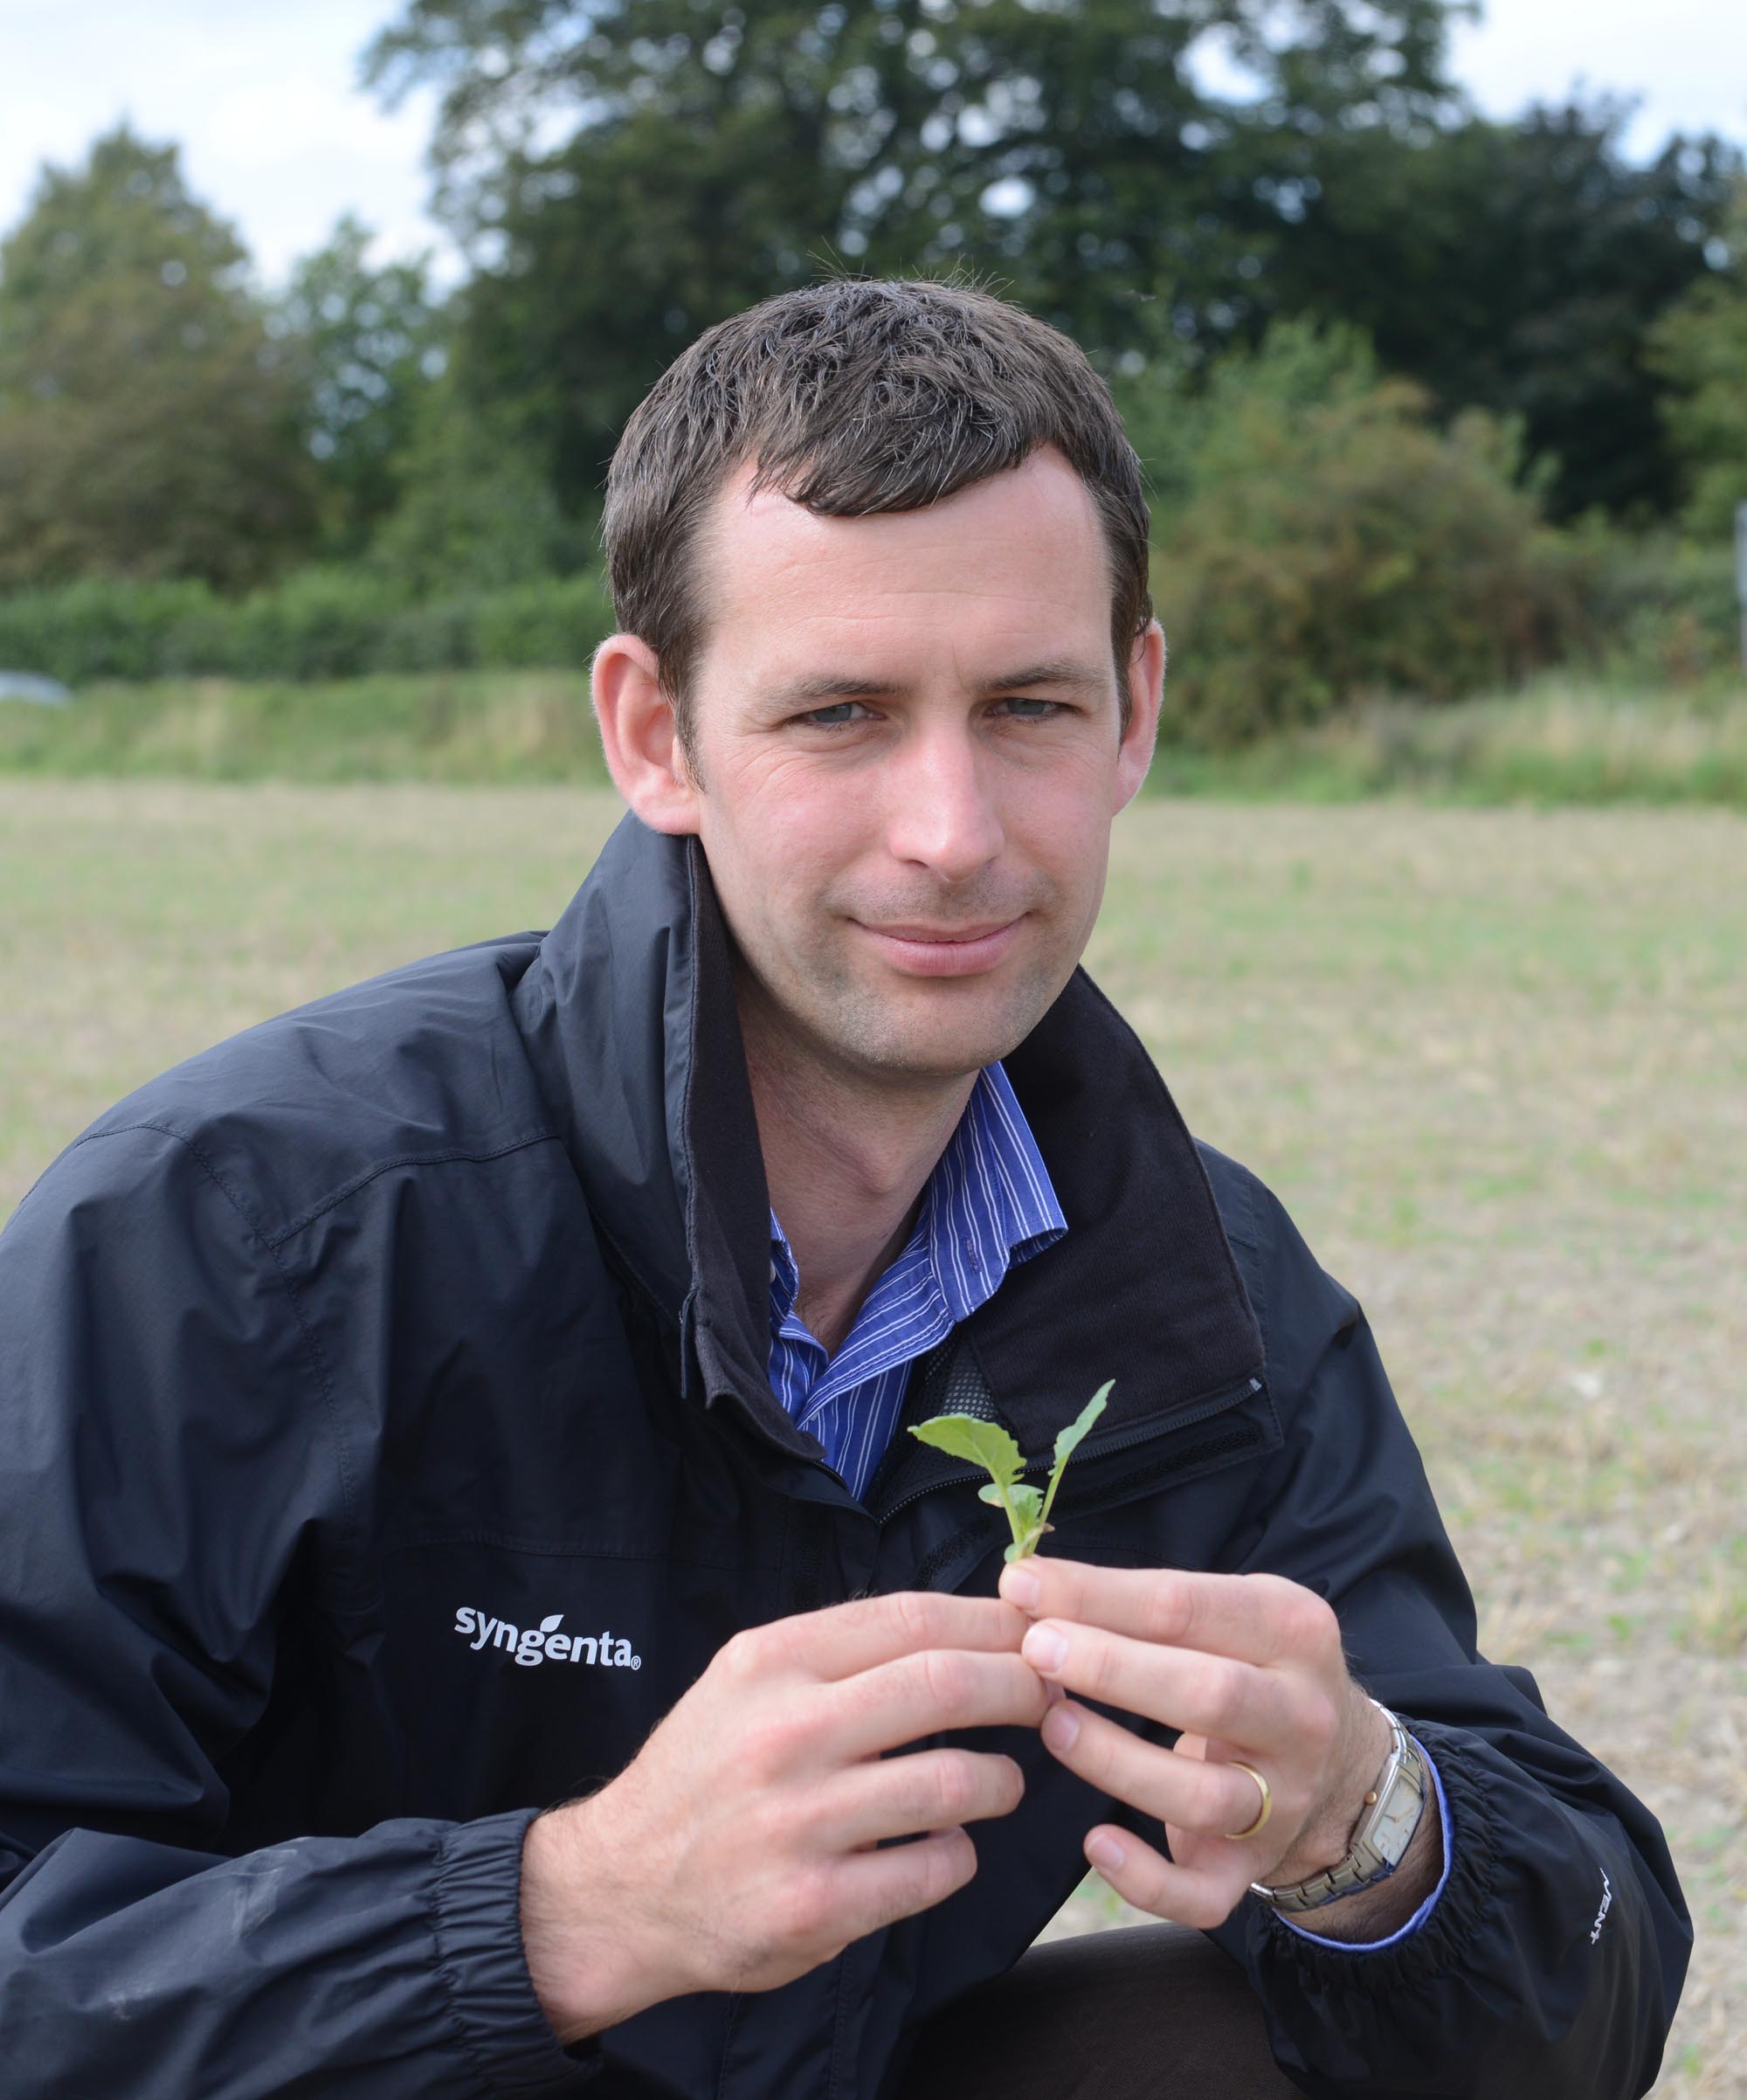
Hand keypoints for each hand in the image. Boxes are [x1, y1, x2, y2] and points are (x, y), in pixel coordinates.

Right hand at [521, 1591, 1045, 2042]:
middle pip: (947, 1684)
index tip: (1036, 1632)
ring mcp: (799, 1823)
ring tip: (1000, 1782)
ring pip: (954, 1781)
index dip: (993, 1622)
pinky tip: (946, 1847)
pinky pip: (933, 1869)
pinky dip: (959, 1855)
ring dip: (1001, 1780)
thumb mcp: (749, 1681)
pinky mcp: (814, 1906)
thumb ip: (844, 1652)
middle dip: (1021, 1687)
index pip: (913, 1618)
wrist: (622, 1885)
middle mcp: (783, 1733)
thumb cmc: (707, 1770)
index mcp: (772, 1662)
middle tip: (1047, 1700)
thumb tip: (970, 1622)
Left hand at [997, 1557, 1395, 1930]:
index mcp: (1291, 1629)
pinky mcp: (1254, 1866)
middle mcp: (1300, 1715)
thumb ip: (1144, 1602)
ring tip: (1053, 1726)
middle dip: (1113, 1670)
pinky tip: (1097, 1844)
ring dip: (1117, 1762)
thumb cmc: (1253, 1665)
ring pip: (1201, 1796)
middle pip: (1209, 1694)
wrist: (1341, 1762)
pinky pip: (1205, 1895)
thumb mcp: (1228, 1610)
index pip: (1186, 1606)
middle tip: (1034, 1649)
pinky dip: (1148, 1882)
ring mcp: (1283, 1799)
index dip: (1097, 1595)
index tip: (1020, 1586)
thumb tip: (1029, 1588)